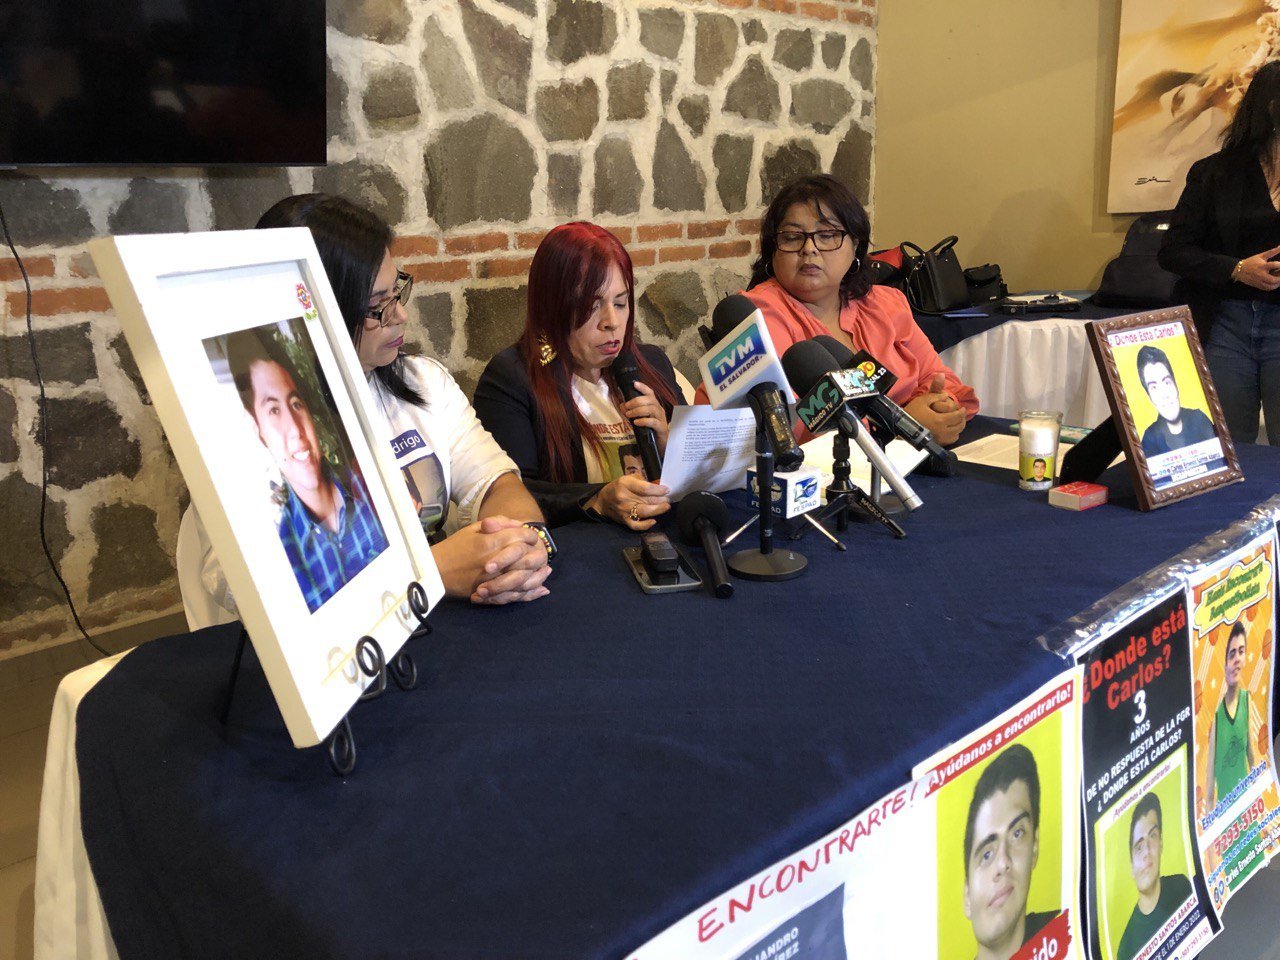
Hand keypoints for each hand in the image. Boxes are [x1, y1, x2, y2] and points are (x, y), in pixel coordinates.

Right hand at [432, 517, 549, 604]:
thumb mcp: (473, 528)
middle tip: (542, 555)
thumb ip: (498, 523)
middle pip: (528, 556)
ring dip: (538, 574)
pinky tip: (541, 590)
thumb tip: (519, 524)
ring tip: (546, 572)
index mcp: (491, 540)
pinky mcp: (491, 592)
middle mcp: (496, 558)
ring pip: (525, 577)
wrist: (435, 570)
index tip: (532, 538)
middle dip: (538, 555)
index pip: (523, 536)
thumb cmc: (455, 547)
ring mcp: (494, 578)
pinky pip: (516, 594)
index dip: (531, 536)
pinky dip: (530, 593)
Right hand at [586, 474, 670, 529]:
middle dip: (661, 500)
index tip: (667, 490)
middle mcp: (624, 497)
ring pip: (644, 512)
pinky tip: (653, 521)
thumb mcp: (628, 478)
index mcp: (625, 484)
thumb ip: (643, 481)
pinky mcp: (624, 520)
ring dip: (658, 510)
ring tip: (666, 506)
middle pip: (647, 500)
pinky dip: (646, 525)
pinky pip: (636, 525)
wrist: (603, 501)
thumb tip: (659, 486)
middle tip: (669, 498)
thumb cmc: (619, 487)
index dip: (658, 490)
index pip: (645, 488)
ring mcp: (624, 510)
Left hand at [618, 381, 669, 452]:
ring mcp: (661, 418)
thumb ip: (632, 412)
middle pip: (650, 400)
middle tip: (626, 407)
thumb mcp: (640, 419)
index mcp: (654, 405)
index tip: (634, 384)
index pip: (650, 393)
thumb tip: (622, 405)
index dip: (643, 387)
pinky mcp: (661, 428)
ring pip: (651, 409)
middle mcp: (659, 410)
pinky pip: (653, 422)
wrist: (660, 444)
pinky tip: (636, 422)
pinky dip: (644, 421)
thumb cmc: (650, 429)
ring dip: (638, 411)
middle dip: (636, 401)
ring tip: (629, 415)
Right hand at [904, 374, 965, 445]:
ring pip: (956, 435)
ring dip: (958, 428)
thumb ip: (936, 393)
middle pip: (959, 426)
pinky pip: (950, 441)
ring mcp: (939, 439)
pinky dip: (952, 435)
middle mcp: (942, 431)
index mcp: (940, 420)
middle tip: (960, 415)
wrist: (900, 426)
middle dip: (962, 419)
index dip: (962, 411)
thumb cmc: (912, 412)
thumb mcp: (923, 399)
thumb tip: (944, 383)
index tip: (963, 408)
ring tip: (955, 422)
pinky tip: (948, 430)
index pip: (958, 416)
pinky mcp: (936, 444)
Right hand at [1234, 244, 1279, 290]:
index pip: (1275, 265)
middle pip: (1274, 279)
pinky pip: (1267, 288)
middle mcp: (1261, 275)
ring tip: (1278, 278)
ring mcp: (1259, 281)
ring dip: (1278, 283)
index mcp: (1262, 266)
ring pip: (1271, 286)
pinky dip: (1273, 286)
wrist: (1239, 270)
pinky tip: (1274, 282)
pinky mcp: (1257, 285)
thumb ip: (1272, 252)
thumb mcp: (1261, 255)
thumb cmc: (1251, 262)